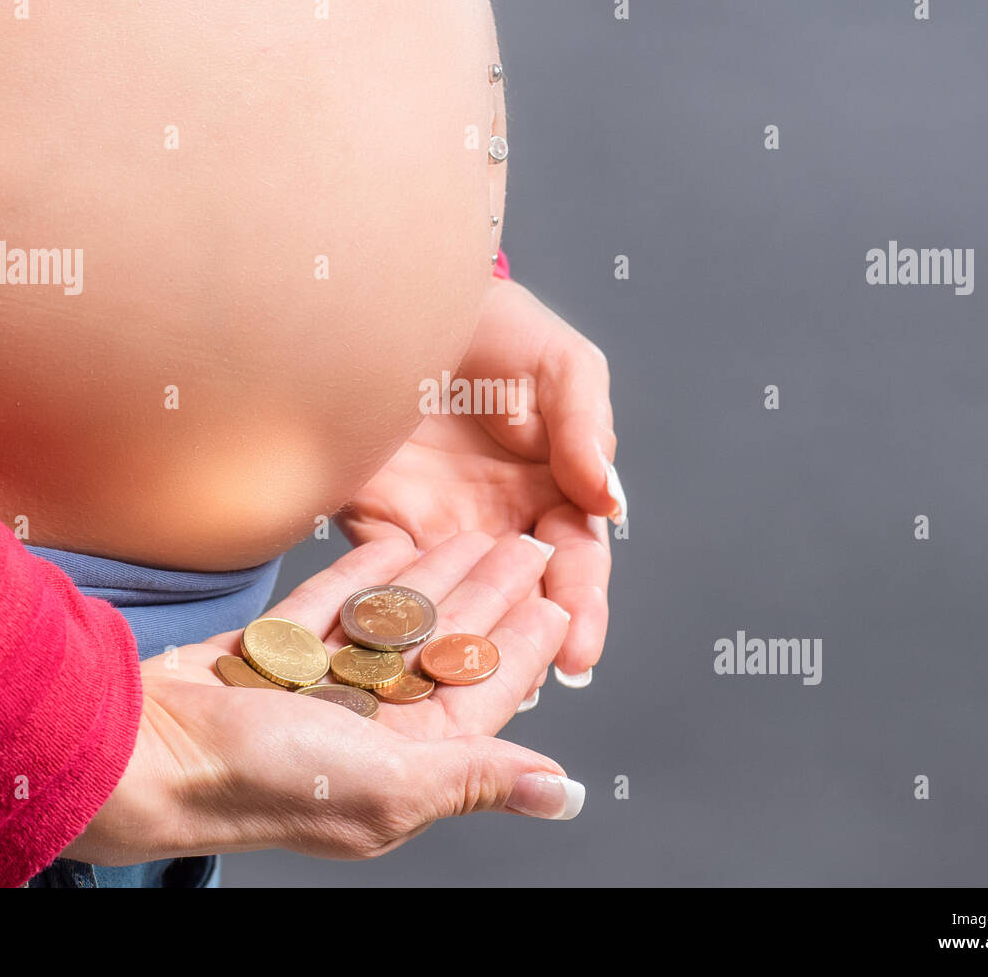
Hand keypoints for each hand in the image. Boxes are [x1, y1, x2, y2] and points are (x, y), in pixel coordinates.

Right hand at [64, 533, 581, 865]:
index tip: (558, 598)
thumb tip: (560, 795)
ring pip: (391, 624)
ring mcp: (316, 691)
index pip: (481, 693)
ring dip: (433, 580)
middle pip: (443, 649)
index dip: (523, 645)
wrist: (142, 752)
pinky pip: (328, 610)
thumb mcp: (390, 783)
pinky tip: (391, 548)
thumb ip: (476, 777)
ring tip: (469, 534)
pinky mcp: (269, 659)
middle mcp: (366, 730)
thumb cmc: (261, 782)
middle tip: (525, 544)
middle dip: (487, 597)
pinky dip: (361, 579)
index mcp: (405, 764)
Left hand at [339, 278, 623, 682]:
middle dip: (531, 644)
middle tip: (535, 684)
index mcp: (552, 490)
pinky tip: (404, 646)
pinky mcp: (376, 520)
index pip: (575, 559)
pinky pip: (387, 576)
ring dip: (467, 644)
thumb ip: (588, 430)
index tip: (582, 646)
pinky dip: (398, 611)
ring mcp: (437, 526)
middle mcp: (498, 521)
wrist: (404, 303)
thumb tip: (611, 504)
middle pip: (520, 598)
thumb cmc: (494, 327)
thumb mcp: (560, 365)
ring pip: (459, 602)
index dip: (582, 604)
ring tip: (472, 685)